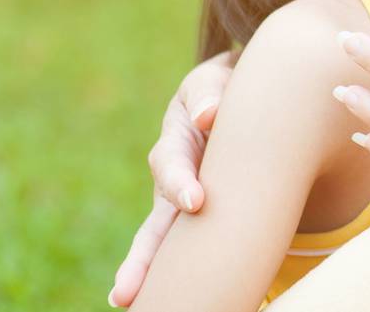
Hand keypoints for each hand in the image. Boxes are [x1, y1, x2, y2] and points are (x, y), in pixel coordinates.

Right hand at [108, 49, 236, 306]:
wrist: (241, 97)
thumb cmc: (227, 87)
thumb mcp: (215, 79)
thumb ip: (210, 91)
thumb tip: (208, 115)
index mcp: (176, 144)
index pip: (172, 166)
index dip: (181, 183)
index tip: (196, 202)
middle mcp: (174, 182)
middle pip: (154, 224)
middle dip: (143, 258)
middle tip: (127, 291)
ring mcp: (186, 205)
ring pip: (165, 244)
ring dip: (151, 273)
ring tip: (130, 302)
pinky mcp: (209, 219)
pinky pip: (196, 249)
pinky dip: (185, 273)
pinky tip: (183, 298)